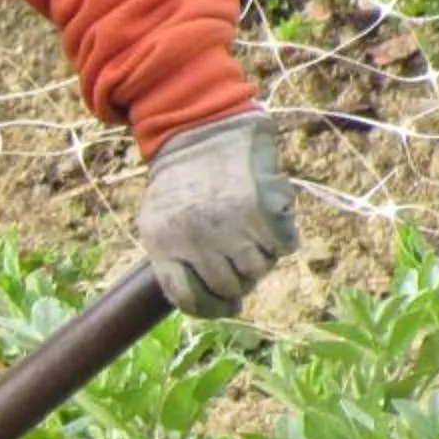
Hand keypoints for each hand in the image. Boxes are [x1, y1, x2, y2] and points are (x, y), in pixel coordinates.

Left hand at [139, 110, 297, 317]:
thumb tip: (213, 303)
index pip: (190, 299)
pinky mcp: (263, 208)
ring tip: (253, 242)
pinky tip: (269, 224)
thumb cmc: (179, 181)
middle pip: (229, 287)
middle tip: (242, 266)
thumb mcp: (156, 221)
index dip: (211, 309)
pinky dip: (281, 240)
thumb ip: (173, 261)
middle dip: (239, 283)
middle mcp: (198, 240)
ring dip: (260, 262)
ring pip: (258, 270)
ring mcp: (232, 225)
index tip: (226, 306)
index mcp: (164, 245)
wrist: (200, 130)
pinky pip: (283, 245)